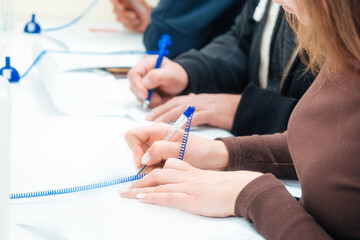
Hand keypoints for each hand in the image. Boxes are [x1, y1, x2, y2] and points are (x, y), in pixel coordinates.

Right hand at [111, 0, 150, 31]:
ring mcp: (122, 15)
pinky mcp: (125, 23)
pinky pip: (124, 24)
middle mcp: (121, 7)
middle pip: (115, 11)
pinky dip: (131, 24)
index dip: (115, 3)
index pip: (113, 0)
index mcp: (123, 0)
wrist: (151, 21)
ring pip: (118, 19)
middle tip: (134, 15)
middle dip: (125, 14)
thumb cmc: (145, 9)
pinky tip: (137, 22)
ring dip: (129, 20)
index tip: (121, 8)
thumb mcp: (139, 1)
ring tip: (137, 18)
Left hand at [121, 159, 262, 216]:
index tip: (141, 177)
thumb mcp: (207, 179)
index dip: (151, 172)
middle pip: (156, 175)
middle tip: (124, 188)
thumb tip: (185, 183)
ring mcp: (186, 187)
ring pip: (157, 184)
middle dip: (138, 181)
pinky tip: (140, 198)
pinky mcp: (189, 198)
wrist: (239, 188)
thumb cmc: (226, 186)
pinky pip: (167, 196)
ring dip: (138, 189)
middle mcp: (185, 177)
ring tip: (124, 194)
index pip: (166, 168)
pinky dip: (152, 197)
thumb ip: (194, 178)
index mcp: (189, 172)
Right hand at [125, 123, 228, 170]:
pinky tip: (166, 172)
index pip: (132, 135)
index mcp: (158, 129)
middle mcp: (155, 138)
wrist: (214, 159)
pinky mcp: (161, 159)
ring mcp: (158, 149)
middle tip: (155, 169)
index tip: (143, 161)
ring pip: (142, 161)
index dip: (134, 148)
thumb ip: (160, 149)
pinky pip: (150, 167)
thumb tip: (144, 158)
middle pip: (135, 150)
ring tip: (165, 170)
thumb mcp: (180, 149)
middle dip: (142, 162)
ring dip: (149, 169)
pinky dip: (155, 172)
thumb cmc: (200, 150)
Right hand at [127, 55, 187, 106]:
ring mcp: (142, 84)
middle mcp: (142, 73)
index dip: (137, 85)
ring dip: (149, 100)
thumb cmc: (177, 75)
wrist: (181, 84)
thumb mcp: (171, 74)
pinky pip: (144, 101)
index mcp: (146, 63)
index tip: (144, 95)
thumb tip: (145, 82)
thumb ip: (158, 76)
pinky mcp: (145, 93)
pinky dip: (152, 103)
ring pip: (138, 95)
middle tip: (157, 99)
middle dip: (143, 95)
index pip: (134, 74)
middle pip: (134, 86)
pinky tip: (161, 100)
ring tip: (161, 98)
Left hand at [146, 93, 241, 130]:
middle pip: (174, 104)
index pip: (174, 101)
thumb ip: (196, 102)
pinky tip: (177, 129)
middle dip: (160, 111)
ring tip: (158, 123)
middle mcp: (197, 100)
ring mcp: (204, 106)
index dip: (161, 107)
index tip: (150, 114)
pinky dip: (185, 123)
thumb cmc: (225, 108)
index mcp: (195, 99)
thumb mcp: (208, 103)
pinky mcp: (211, 113)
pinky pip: (195, 118)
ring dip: (168, 116)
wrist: (242, 107)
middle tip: (148, 119)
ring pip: (181, 109)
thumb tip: (187, 98)